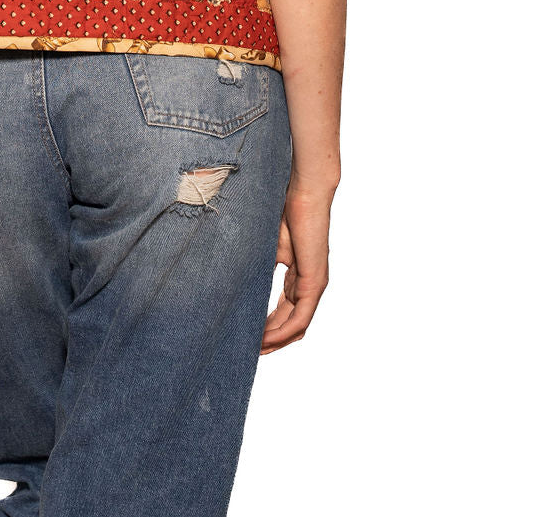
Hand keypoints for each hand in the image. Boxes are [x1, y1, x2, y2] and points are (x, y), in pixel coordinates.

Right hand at [261, 181, 334, 352]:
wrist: (303, 192)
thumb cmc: (283, 212)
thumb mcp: (265, 248)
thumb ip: (255, 266)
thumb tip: (227, 279)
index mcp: (296, 277)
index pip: (282, 312)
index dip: (265, 328)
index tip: (245, 337)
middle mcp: (307, 286)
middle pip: (289, 325)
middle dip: (269, 340)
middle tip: (246, 351)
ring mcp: (313, 285)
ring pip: (296, 327)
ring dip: (275, 341)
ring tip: (254, 351)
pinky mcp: (314, 282)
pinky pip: (300, 319)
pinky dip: (283, 332)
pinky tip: (266, 338)